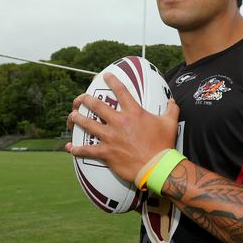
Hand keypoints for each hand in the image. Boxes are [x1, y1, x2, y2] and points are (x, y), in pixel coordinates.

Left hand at [65, 72, 179, 181]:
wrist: (157, 167)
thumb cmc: (164, 145)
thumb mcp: (170, 123)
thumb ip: (171, 109)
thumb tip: (173, 100)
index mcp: (133, 113)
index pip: (121, 91)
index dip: (112, 81)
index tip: (105, 75)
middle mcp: (119, 122)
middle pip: (97, 106)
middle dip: (86, 99)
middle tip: (81, 98)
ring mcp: (110, 137)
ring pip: (88, 124)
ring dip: (77, 119)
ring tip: (72, 116)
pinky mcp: (106, 153)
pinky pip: (88, 150)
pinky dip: (77, 149)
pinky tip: (70, 147)